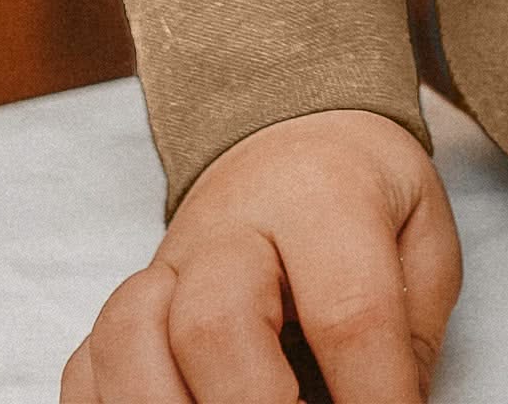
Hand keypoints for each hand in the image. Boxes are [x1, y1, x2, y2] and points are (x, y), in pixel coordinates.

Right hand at [61, 107, 460, 402]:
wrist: (289, 129)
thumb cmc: (362, 196)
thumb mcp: (420, 235)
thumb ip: (407, 332)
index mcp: (325, 197)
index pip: (349, 311)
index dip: (371, 394)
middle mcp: (232, 228)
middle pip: (217, 321)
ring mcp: (165, 265)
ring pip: (131, 339)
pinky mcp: (122, 304)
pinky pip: (87, 366)